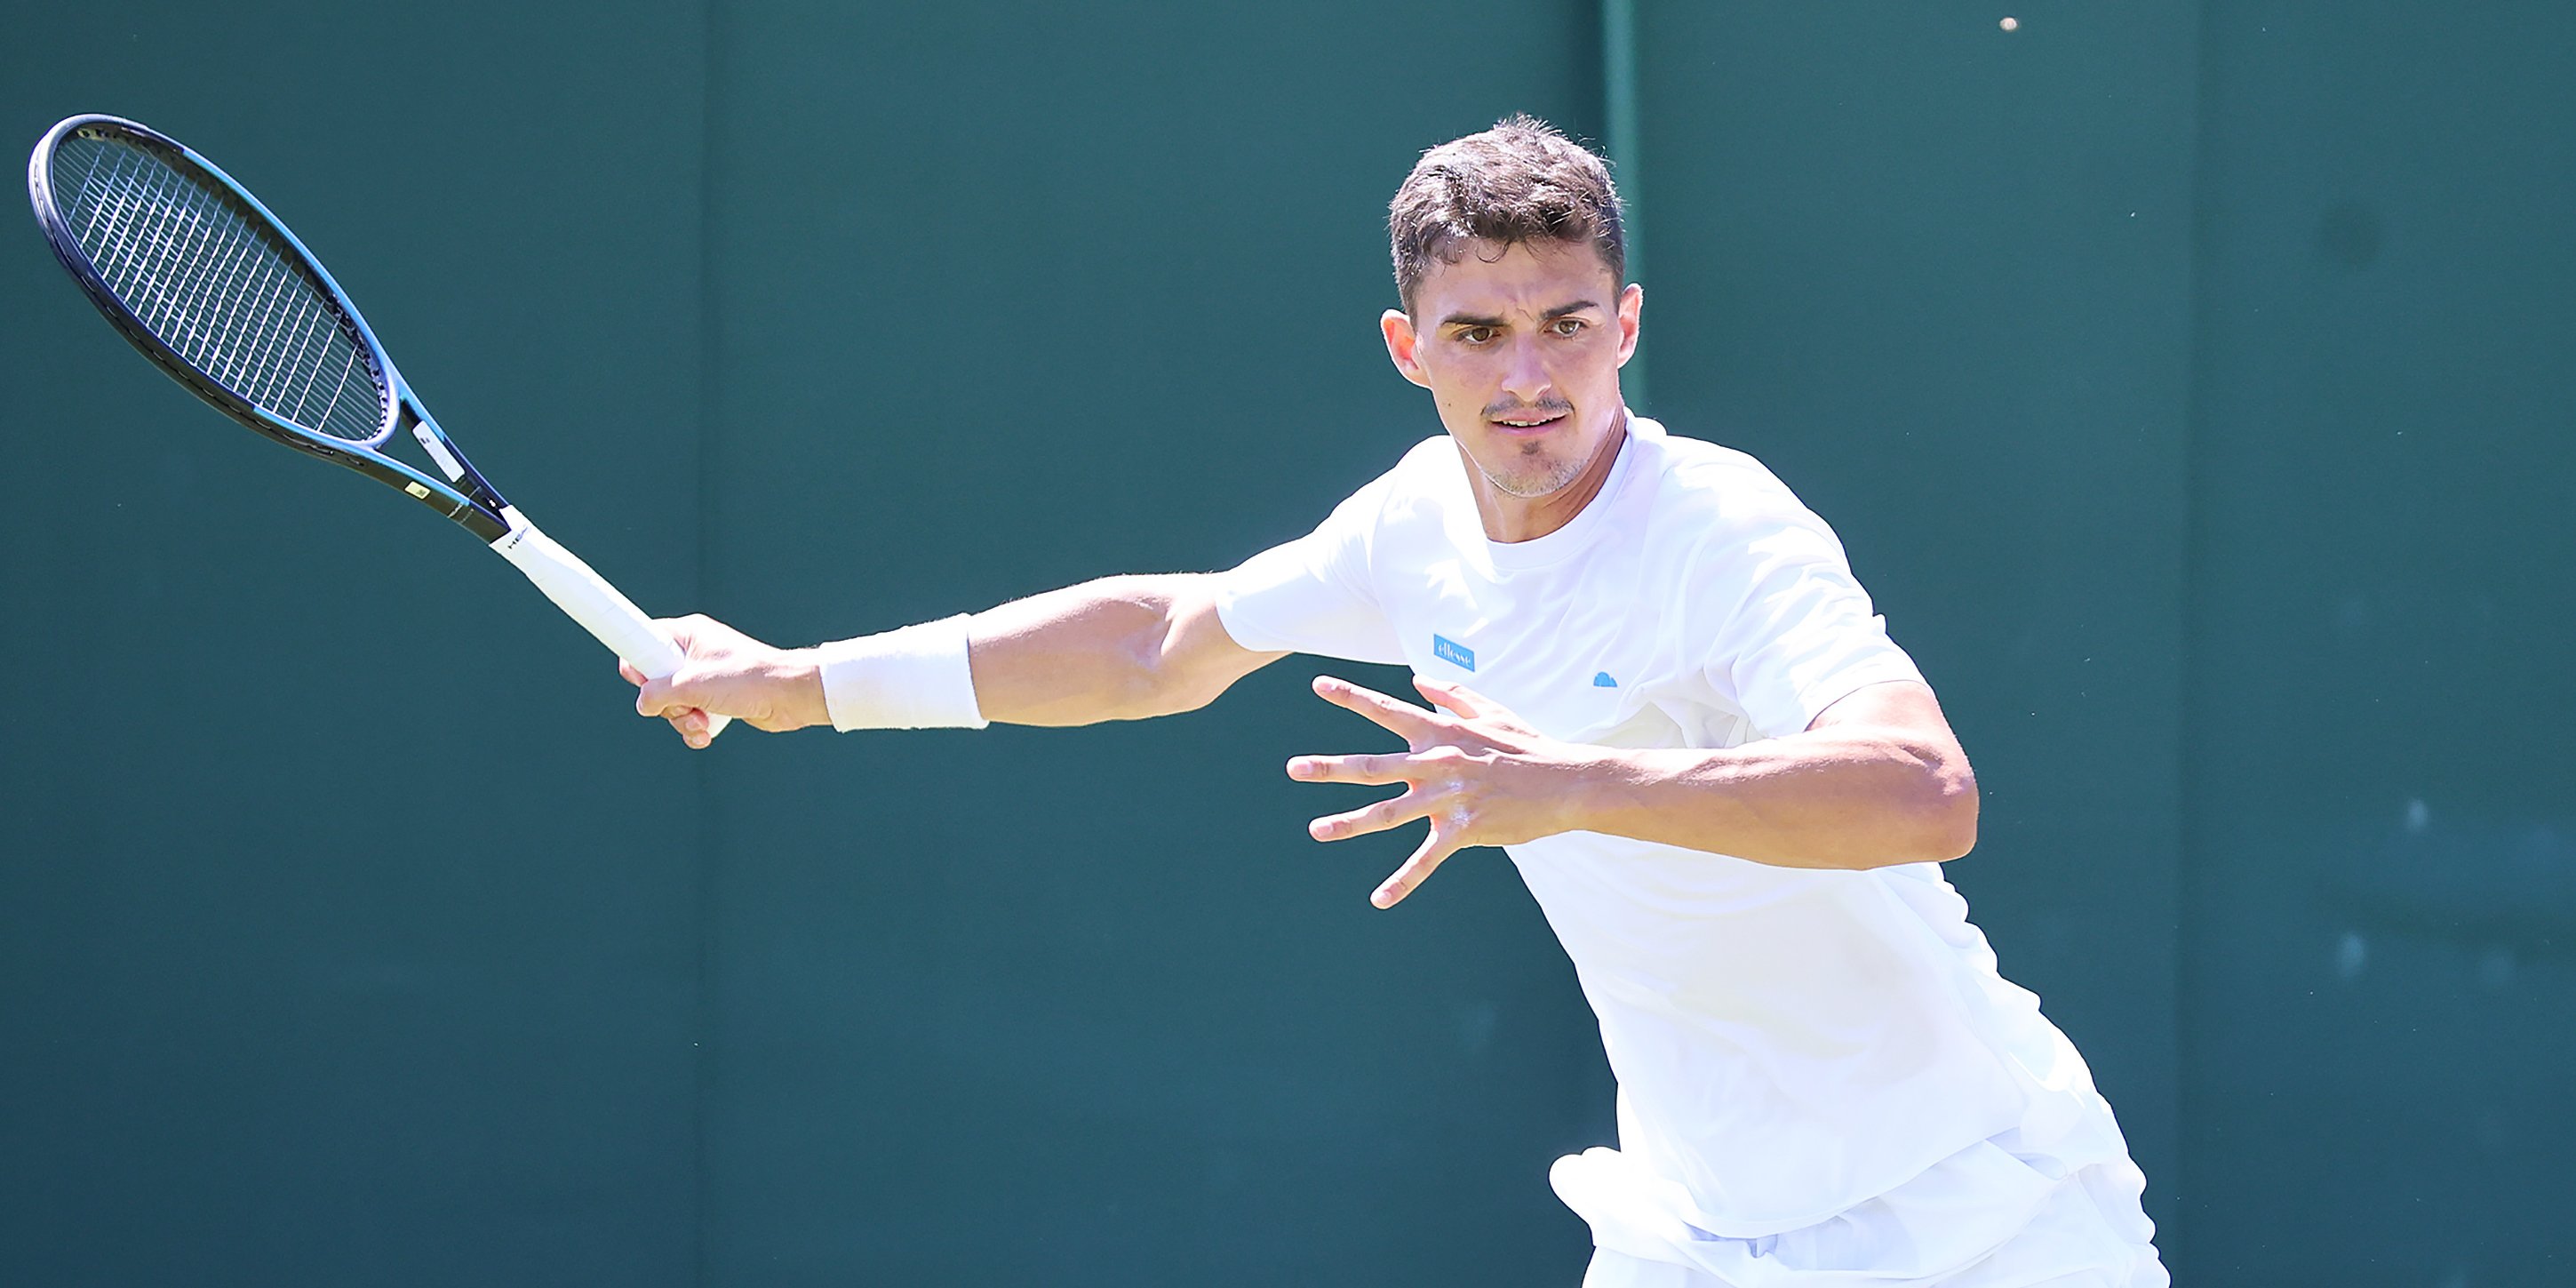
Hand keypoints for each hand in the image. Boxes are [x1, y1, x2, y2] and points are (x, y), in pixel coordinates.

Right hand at [620, 614, 827, 747]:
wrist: (789, 696)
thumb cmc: (747, 678)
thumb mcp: (692, 684)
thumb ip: (657, 693)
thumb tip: (644, 704)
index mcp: (687, 634)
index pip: (644, 640)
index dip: (639, 663)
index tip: (640, 680)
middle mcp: (694, 654)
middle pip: (655, 681)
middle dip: (666, 703)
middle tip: (683, 704)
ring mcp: (705, 678)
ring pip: (673, 704)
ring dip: (682, 720)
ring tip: (701, 722)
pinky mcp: (716, 700)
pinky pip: (691, 716)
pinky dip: (695, 728)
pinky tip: (707, 733)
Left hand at [1288, 675, 1583, 907]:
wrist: (1565, 783)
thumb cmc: (1527, 745)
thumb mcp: (1491, 710)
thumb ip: (1450, 695)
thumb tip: (1416, 680)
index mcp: (1439, 731)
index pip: (1386, 709)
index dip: (1351, 696)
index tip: (1318, 684)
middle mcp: (1436, 762)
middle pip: (1372, 764)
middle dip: (1330, 766)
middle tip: (1293, 768)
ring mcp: (1447, 797)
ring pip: (1388, 812)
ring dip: (1350, 821)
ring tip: (1317, 829)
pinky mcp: (1463, 829)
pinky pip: (1426, 859)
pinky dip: (1402, 881)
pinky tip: (1379, 899)